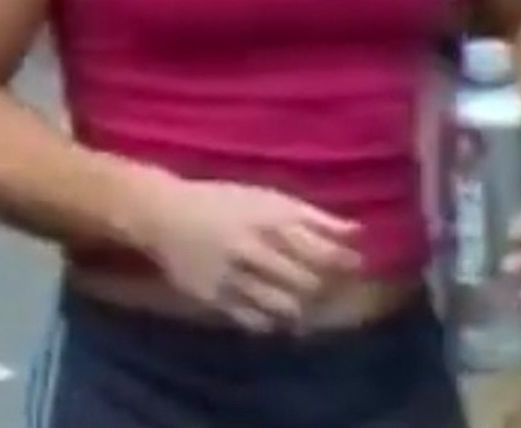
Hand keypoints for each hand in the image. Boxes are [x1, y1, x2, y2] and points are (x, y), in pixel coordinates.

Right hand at [133, 171, 363, 332]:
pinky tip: (274, 312)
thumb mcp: (266, 198)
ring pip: (283, 306)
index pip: (321, 251)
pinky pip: (255, 321)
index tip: (355, 266)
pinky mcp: (214, 298)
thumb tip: (360, 232)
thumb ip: (313, 216)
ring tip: (303, 303)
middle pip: (306, 283)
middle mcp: (250, 248)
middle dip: (324, 289)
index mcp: (266, 219)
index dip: (344, 263)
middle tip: (329, 288)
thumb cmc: (221, 202)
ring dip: (301, 309)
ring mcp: (231, 276)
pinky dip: (271, 321)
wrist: (161, 214)